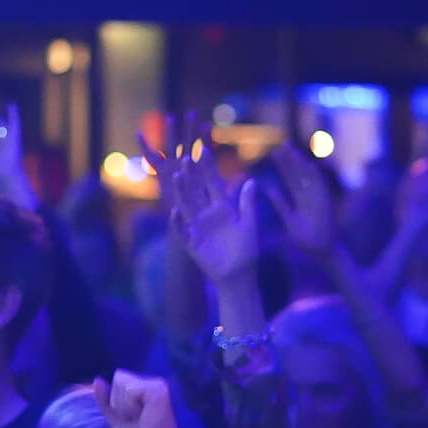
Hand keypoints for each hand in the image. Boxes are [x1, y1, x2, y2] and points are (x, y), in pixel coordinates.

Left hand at [95, 370, 191, 427]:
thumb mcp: (115, 417)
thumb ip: (105, 399)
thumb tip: (97, 379)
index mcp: (144, 387)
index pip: (118, 378)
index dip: (117, 399)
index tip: (131, 416)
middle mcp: (152, 381)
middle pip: (119, 377)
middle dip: (119, 401)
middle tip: (135, 417)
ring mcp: (157, 383)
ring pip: (122, 383)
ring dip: (125, 406)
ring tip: (140, 418)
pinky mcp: (159, 388)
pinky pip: (130, 390)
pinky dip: (130, 406)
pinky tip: (143, 416)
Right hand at [159, 133, 258, 284]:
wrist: (239, 277)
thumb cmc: (247, 252)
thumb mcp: (250, 225)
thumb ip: (247, 204)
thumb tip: (252, 181)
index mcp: (223, 208)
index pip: (213, 183)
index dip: (208, 168)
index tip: (204, 150)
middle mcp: (207, 214)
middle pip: (197, 190)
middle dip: (192, 175)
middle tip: (187, 159)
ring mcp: (197, 227)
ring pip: (186, 205)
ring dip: (182, 192)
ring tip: (178, 177)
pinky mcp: (191, 243)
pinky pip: (182, 230)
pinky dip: (178, 222)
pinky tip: (175, 211)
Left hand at [260, 147, 335, 256]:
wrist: (324, 253)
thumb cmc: (306, 240)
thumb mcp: (289, 220)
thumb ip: (281, 204)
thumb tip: (268, 188)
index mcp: (299, 199)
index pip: (290, 178)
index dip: (284, 165)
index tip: (275, 151)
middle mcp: (309, 196)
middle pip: (299, 174)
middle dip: (291, 159)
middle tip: (282, 143)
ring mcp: (318, 200)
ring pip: (308, 179)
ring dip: (301, 165)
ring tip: (292, 151)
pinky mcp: (326, 206)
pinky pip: (321, 190)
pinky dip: (316, 179)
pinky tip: (310, 166)